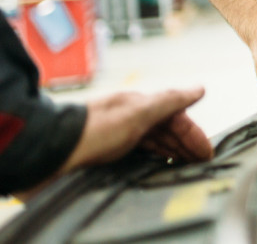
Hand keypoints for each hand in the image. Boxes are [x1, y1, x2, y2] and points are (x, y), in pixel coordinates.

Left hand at [18, 87, 214, 198]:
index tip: (206, 152)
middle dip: (186, 145)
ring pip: (153, 145)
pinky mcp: (105, 156)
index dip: (193, 134)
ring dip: (171, 154)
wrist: (49, 153)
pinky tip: (156, 168)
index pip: (175, 117)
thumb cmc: (91, 131)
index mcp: (138, 105)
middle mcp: (129, 119)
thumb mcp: (138, 112)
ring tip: (185, 167)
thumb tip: (198, 89)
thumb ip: (170, 101)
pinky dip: (153, 161)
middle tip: (200, 162)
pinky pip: (138, 156)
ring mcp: (117, 138)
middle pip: (165, 131)